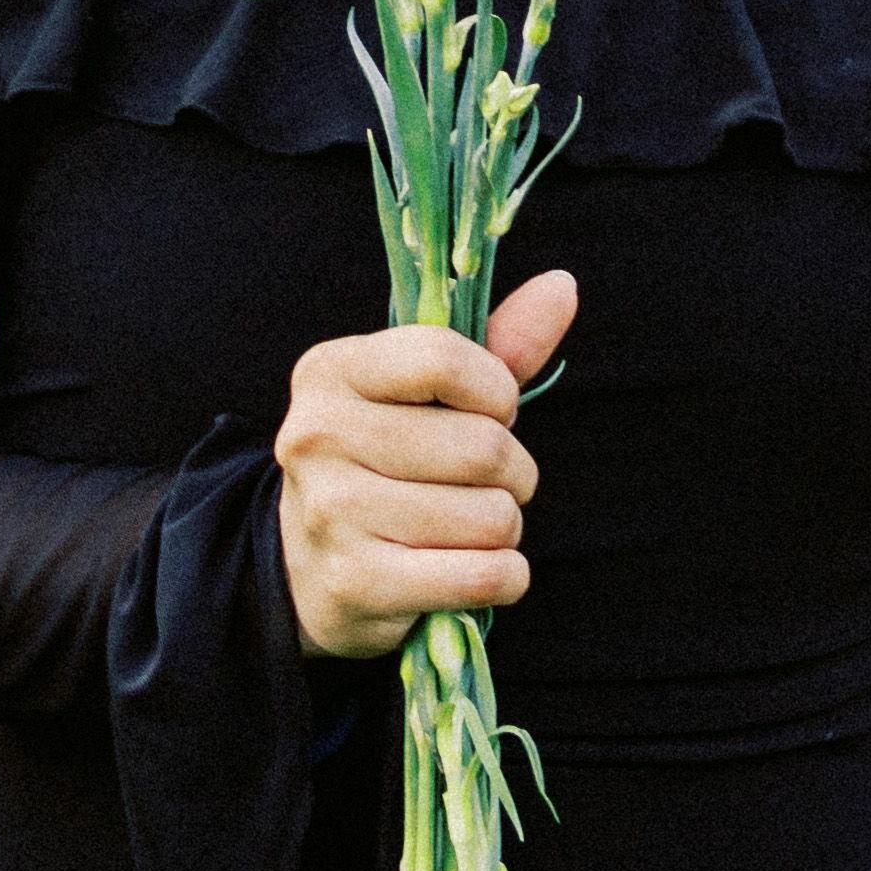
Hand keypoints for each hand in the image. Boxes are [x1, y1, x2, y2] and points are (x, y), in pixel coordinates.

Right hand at [273, 269, 579, 662]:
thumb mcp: (424, 395)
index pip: (442, 358)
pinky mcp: (357, 583)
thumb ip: (496, 344)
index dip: (497, 392)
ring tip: (468, 528)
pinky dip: (505, 577)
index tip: (494, 412)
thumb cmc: (386, 463)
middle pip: (483, 448)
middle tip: (489, 484)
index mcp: (331, 372)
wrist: (308, 568)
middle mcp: (317, 436)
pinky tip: (476, 569)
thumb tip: (563, 287)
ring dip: (504, 528)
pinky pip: (483, 577)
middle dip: (513, 472)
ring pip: (491, 517)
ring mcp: (332, 512)